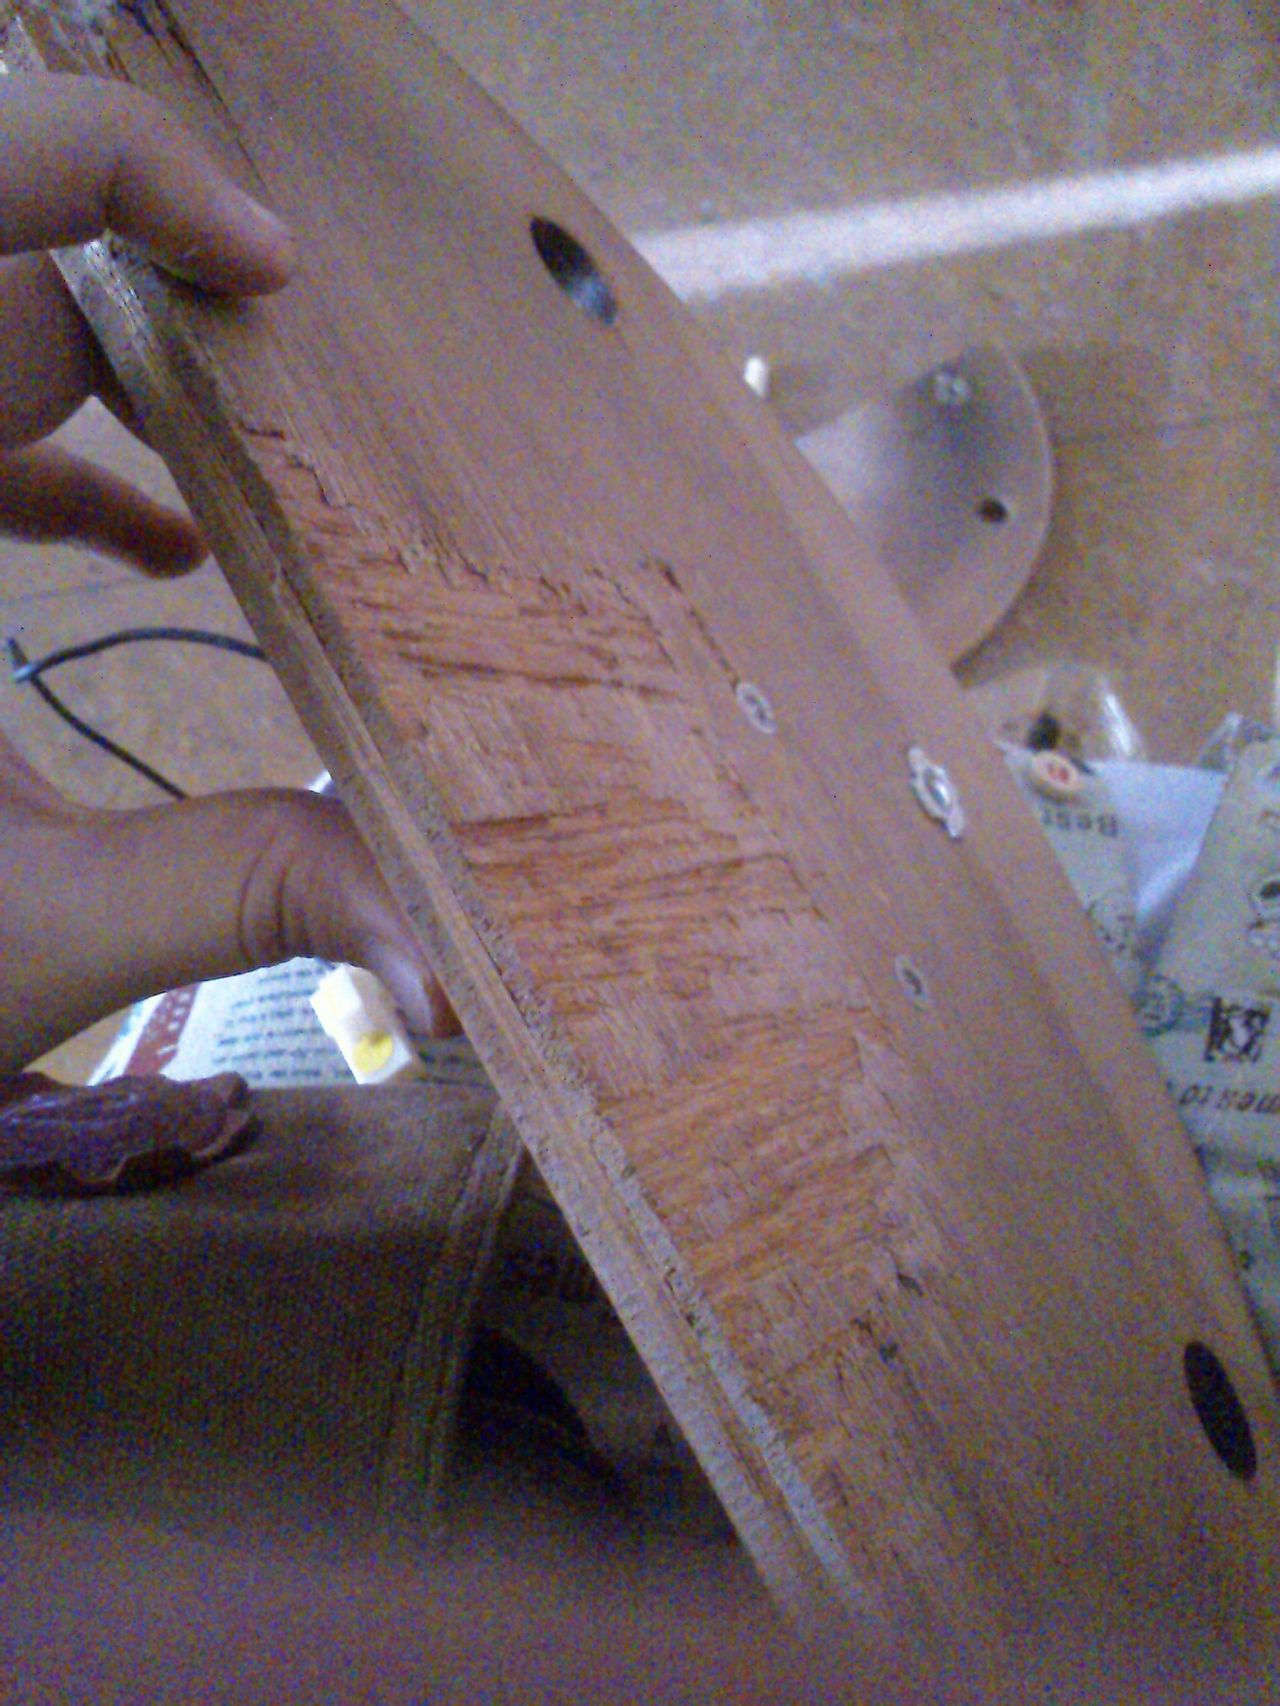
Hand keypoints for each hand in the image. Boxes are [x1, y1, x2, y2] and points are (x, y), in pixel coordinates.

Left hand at [0, 74, 451, 1070]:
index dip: (120, 173)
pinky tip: (161, 551)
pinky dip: (62, 471)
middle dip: (167, 328)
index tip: (273, 270)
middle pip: (9, 287)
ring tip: (256, 470)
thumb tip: (447, 952)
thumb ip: (243, 899)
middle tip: (314, 413)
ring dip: (120, 393)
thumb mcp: (35, 935)